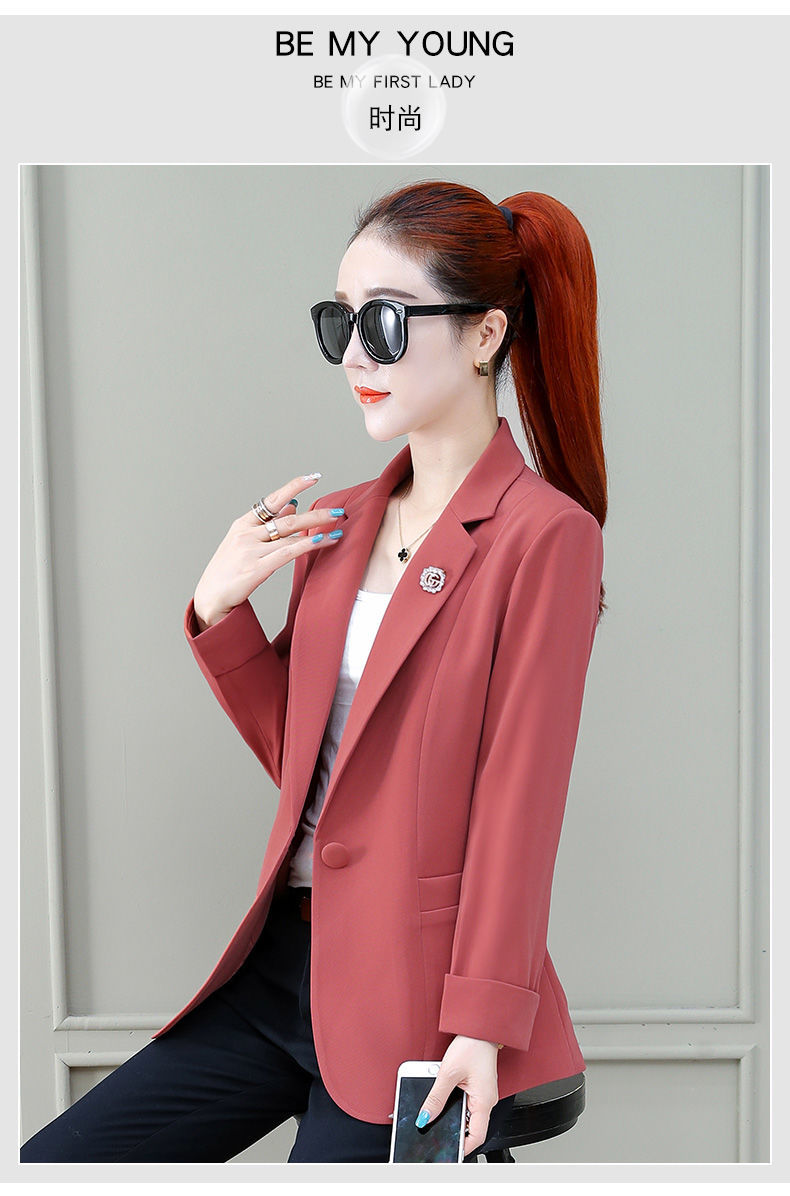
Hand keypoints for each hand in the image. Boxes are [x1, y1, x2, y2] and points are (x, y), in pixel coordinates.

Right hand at [193, 473, 346, 629]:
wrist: (209, 599)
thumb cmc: (228, 571)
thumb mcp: (244, 542)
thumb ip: (268, 525)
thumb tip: (292, 506)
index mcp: (242, 525)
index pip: (272, 500)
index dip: (293, 487)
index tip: (313, 478)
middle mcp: (246, 534)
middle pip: (287, 519)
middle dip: (315, 514)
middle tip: (337, 510)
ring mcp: (250, 551)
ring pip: (290, 536)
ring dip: (318, 531)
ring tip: (338, 529)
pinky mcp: (255, 569)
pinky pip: (287, 553)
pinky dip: (307, 545)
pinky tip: (322, 541)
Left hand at [415, 1036, 499, 1158]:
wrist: (480, 1027)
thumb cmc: (472, 1045)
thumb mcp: (448, 1073)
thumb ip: (436, 1098)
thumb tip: (425, 1117)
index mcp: (484, 1101)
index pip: (476, 1136)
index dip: (463, 1147)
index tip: (449, 1151)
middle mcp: (486, 1100)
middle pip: (471, 1127)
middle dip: (454, 1132)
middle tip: (438, 1134)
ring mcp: (483, 1094)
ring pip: (468, 1115)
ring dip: (454, 1117)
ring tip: (439, 1113)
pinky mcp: (478, 1086)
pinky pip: (467, 1103)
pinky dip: (456, 1105)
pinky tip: (445, 1097)